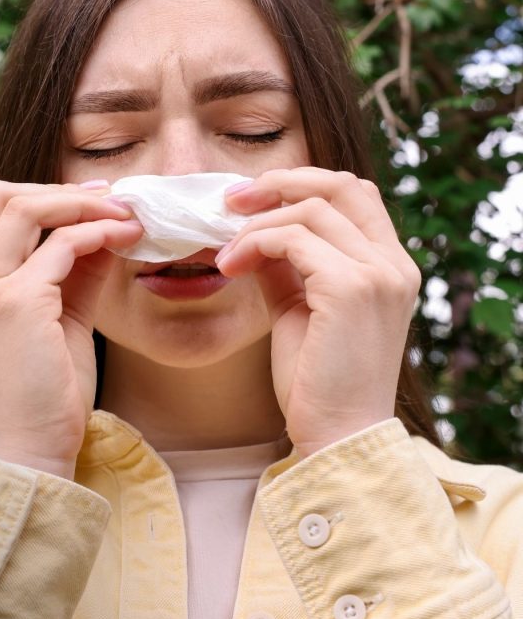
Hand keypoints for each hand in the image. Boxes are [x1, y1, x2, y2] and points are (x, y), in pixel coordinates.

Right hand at [0, 179, 142, 477]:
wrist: (30, 452)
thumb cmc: (43, 395)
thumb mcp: (57, 322)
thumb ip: (73, 273)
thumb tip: (106, 227)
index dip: (40, 193)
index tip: (88, 199)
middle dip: (59, 189)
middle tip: (109, 199)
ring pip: (26, 208)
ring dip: (82, 204)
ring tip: (125, 215)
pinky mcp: (16, 305)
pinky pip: (61, 246)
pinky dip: (97, 234)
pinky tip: (125, 240)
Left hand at [215, 168, 421, 458]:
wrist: (336, 436)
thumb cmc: (317, 381)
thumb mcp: (299, 310)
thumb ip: (285, 268)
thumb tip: (252, 231)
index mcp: (390, 267)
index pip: (353, 194)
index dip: (299, 184)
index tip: (250, 199)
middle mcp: (394, 264)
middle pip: (341, 184)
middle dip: (280, 183)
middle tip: (230, 201)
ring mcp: (378, 273)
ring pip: (308, 211)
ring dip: (254, 225)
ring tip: (223, 255)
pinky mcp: (351, 288)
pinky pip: (292, 239)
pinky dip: (254, 244)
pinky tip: (231, 267)